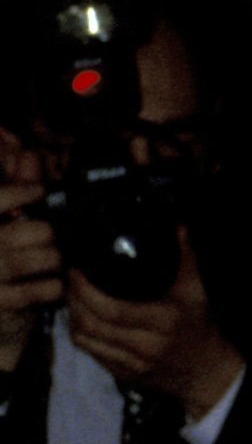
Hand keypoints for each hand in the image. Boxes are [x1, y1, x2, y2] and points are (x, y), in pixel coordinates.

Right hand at [0, 179, 62, 373]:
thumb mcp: (0, 224)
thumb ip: (12, 192)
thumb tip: (29, 155)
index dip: (20, 192)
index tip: (41, 191)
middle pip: (29, 229)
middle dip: (49, 233)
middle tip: (54, 238)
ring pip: (40, 258)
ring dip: (54, 259)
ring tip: (54, 260)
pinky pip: (41, 289)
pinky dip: (54, 286)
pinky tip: (52, 286)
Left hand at [68, 229, 242, 423]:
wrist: (207, 372)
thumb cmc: (200, 328)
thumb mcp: (197, 293)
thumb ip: (187, 259)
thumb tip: (179, 227)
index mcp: (163, 323)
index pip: (111, 309)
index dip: (85, 291)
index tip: (77, 271)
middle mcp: (145, 346)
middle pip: (91, 324)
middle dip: (73, 300)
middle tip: (69, 281)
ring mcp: (132, 364)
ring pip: (84, 340)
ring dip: (72, 318)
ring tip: (73, 298)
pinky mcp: (123, 374)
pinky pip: (91, 352)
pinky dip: (81, 333)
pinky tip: (83, 318)